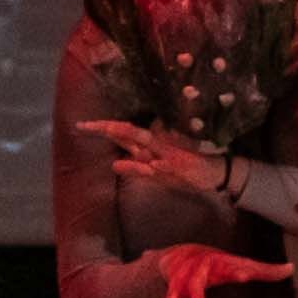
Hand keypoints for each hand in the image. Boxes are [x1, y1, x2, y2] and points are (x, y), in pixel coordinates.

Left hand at [74, 118, 235, 201]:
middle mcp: (155, 147)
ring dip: (130, 137)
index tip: (82, 125)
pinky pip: (167, 166)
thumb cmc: (184, 170)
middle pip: (128, 134)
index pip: (123, 134)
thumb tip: (114, 164)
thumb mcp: (157, 172)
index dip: (104, 129)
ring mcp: (167, 155)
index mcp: (150, 147)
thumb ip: (136, 167)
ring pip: (146, 145)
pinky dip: (159, 165)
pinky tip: (153, 164)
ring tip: (112, 130)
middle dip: (108, 129)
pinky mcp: (181, 166)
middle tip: (87, 125)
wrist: (215, 173)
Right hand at [147, 246, 277, 297]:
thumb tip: (291, 268)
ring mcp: (181, 287)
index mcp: (215, 265)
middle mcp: (196, 274)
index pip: (227, 266)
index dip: (236, 271)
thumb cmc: (216, 264)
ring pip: (175, 295)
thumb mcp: (239, 265)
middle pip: (196, 280)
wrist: (179, 256)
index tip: (244, 275)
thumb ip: (264, 270)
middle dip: (197, 289)